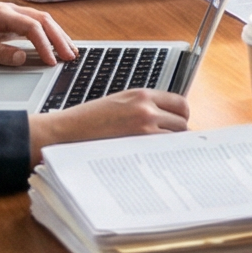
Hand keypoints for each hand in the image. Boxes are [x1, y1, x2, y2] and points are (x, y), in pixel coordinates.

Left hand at [0, 2, 74, 66]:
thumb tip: (22, 58)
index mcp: (0, 14)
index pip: (31, 27)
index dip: (45, 44)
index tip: (52, 61)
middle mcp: (9, 11)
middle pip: (43, 20)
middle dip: (59, 38)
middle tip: (71, 56)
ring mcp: (10, 15)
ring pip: (41, 22)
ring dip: (56, 35)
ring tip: (70, 51)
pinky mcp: (9, 23)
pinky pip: (34, 26)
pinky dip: (48, 36)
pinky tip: (55, 46)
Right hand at [27, 88, 189, 164]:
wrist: (68, 131)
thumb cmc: (89, 120)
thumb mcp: (119, 102)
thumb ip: (143, 106)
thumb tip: (165, 119)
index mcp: (142, 94)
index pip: (180, 102)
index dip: (182, 115)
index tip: (178, 123)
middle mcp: (147, 108)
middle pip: (183, 121)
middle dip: (180, 132)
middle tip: (171, 141)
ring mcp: (145, 126)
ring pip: (177, 137)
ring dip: (173, 144)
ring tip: (162, 151)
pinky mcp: (139, 145)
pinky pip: (164, 150)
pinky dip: (164, 154)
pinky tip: (157, 158)